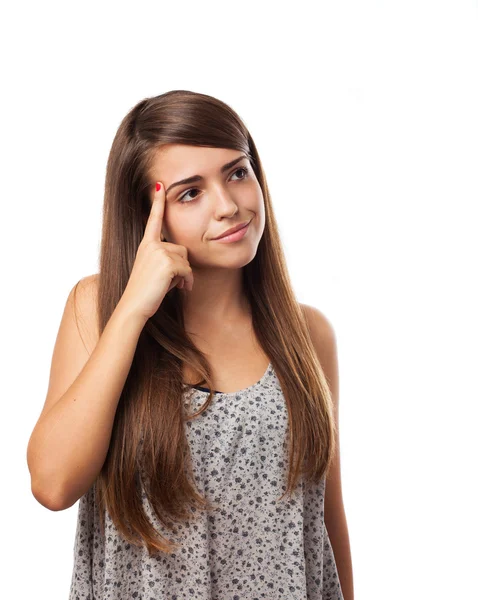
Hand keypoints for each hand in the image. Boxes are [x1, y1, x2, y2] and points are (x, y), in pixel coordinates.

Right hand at [120, 181, 193, 321]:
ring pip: (186, 260)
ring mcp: (158, 252)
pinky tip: (180, 289)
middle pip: (182, 249)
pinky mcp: (167, 262)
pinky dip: (187, 281)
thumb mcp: (154, 271)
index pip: (153, 220)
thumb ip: (164, 258)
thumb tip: (183, 259)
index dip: (157, 202)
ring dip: (184, 276)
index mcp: (146, 245)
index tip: (159, 184)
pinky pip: (188, 270)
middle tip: (170, 282)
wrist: (134, 306)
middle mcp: (150, 245)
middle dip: (182, 267)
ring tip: (171, 286)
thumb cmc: (145, 293)